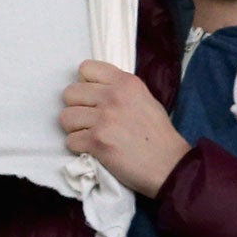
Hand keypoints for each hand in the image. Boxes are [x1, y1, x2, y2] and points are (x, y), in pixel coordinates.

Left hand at [61, 59, 190, 198]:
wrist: (171, 167)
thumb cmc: (159, 136)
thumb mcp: (145, 99)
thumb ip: (119, 90)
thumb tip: (94, 88)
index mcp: (126, 83)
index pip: (86, 68)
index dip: (86, 84)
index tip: (94, 98)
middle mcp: (113, 96)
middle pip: (70, 93)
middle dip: (77, 108)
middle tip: (91, 121)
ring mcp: (104, 119)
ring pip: (65, 117)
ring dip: (75, 128)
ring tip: (91, 135)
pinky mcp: (97, 141)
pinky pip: (70, 140)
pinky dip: (79, 147)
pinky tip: (94, 149)